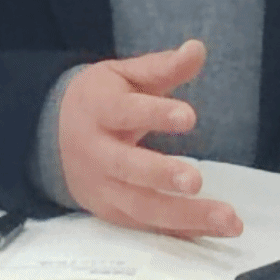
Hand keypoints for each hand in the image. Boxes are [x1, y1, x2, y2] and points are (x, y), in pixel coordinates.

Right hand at [56, 39, 242, 236]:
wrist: (51, 137)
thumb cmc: (100, 101)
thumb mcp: (124, 75)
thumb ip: (162, 67)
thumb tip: (198, 49)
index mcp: (99, 111)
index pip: (126, 112)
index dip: (155, 114)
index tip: (188, 116)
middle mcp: (98, 154)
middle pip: (128, 168)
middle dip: (161, 175)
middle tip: (196, 181)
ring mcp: (102, 189)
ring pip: (141, 206)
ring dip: (185, 216)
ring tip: (228, 219)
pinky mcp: (112, 213)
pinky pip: (148, 226)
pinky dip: (181, 231)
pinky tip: (214, 231)